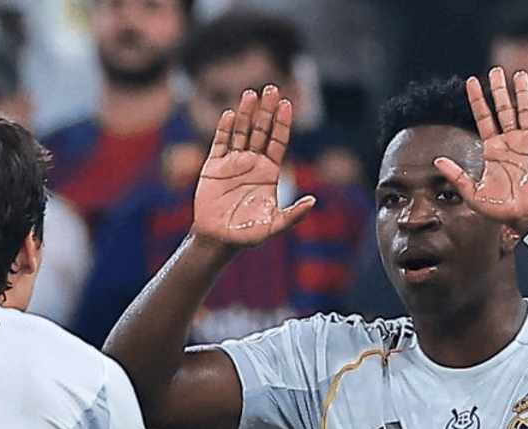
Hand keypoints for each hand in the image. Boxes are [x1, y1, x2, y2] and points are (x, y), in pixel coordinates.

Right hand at [191, 85, 315, 249]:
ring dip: (246, 114)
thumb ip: (294, 215)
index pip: (278, 141)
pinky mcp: (213, 167)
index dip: (282, 123)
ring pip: (241, 132)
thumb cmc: (247, 234)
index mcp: (269, 172)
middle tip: (271, 89)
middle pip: (261, 130)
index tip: (287, 104)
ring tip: (251, 94)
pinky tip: (231, 115)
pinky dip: (224, 129)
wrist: (218, 239)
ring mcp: (232, 163)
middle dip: (266, 111)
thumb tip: (313, 202)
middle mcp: (252, 163)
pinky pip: (220, 143)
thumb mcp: (274, 225)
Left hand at [435, 68, 527, 235]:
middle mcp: (510, 141)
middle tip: (496, 70)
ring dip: (522, 93)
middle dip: (499, 90)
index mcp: (492, 148)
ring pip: (524, 112)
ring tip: (519, 74)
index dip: (477, 99)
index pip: (483, 118)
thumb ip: (455, 176)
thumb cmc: (500, 208)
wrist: (526, 217)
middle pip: (504, 109)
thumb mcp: (472, 193)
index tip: (470, 81)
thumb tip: (435, 160)